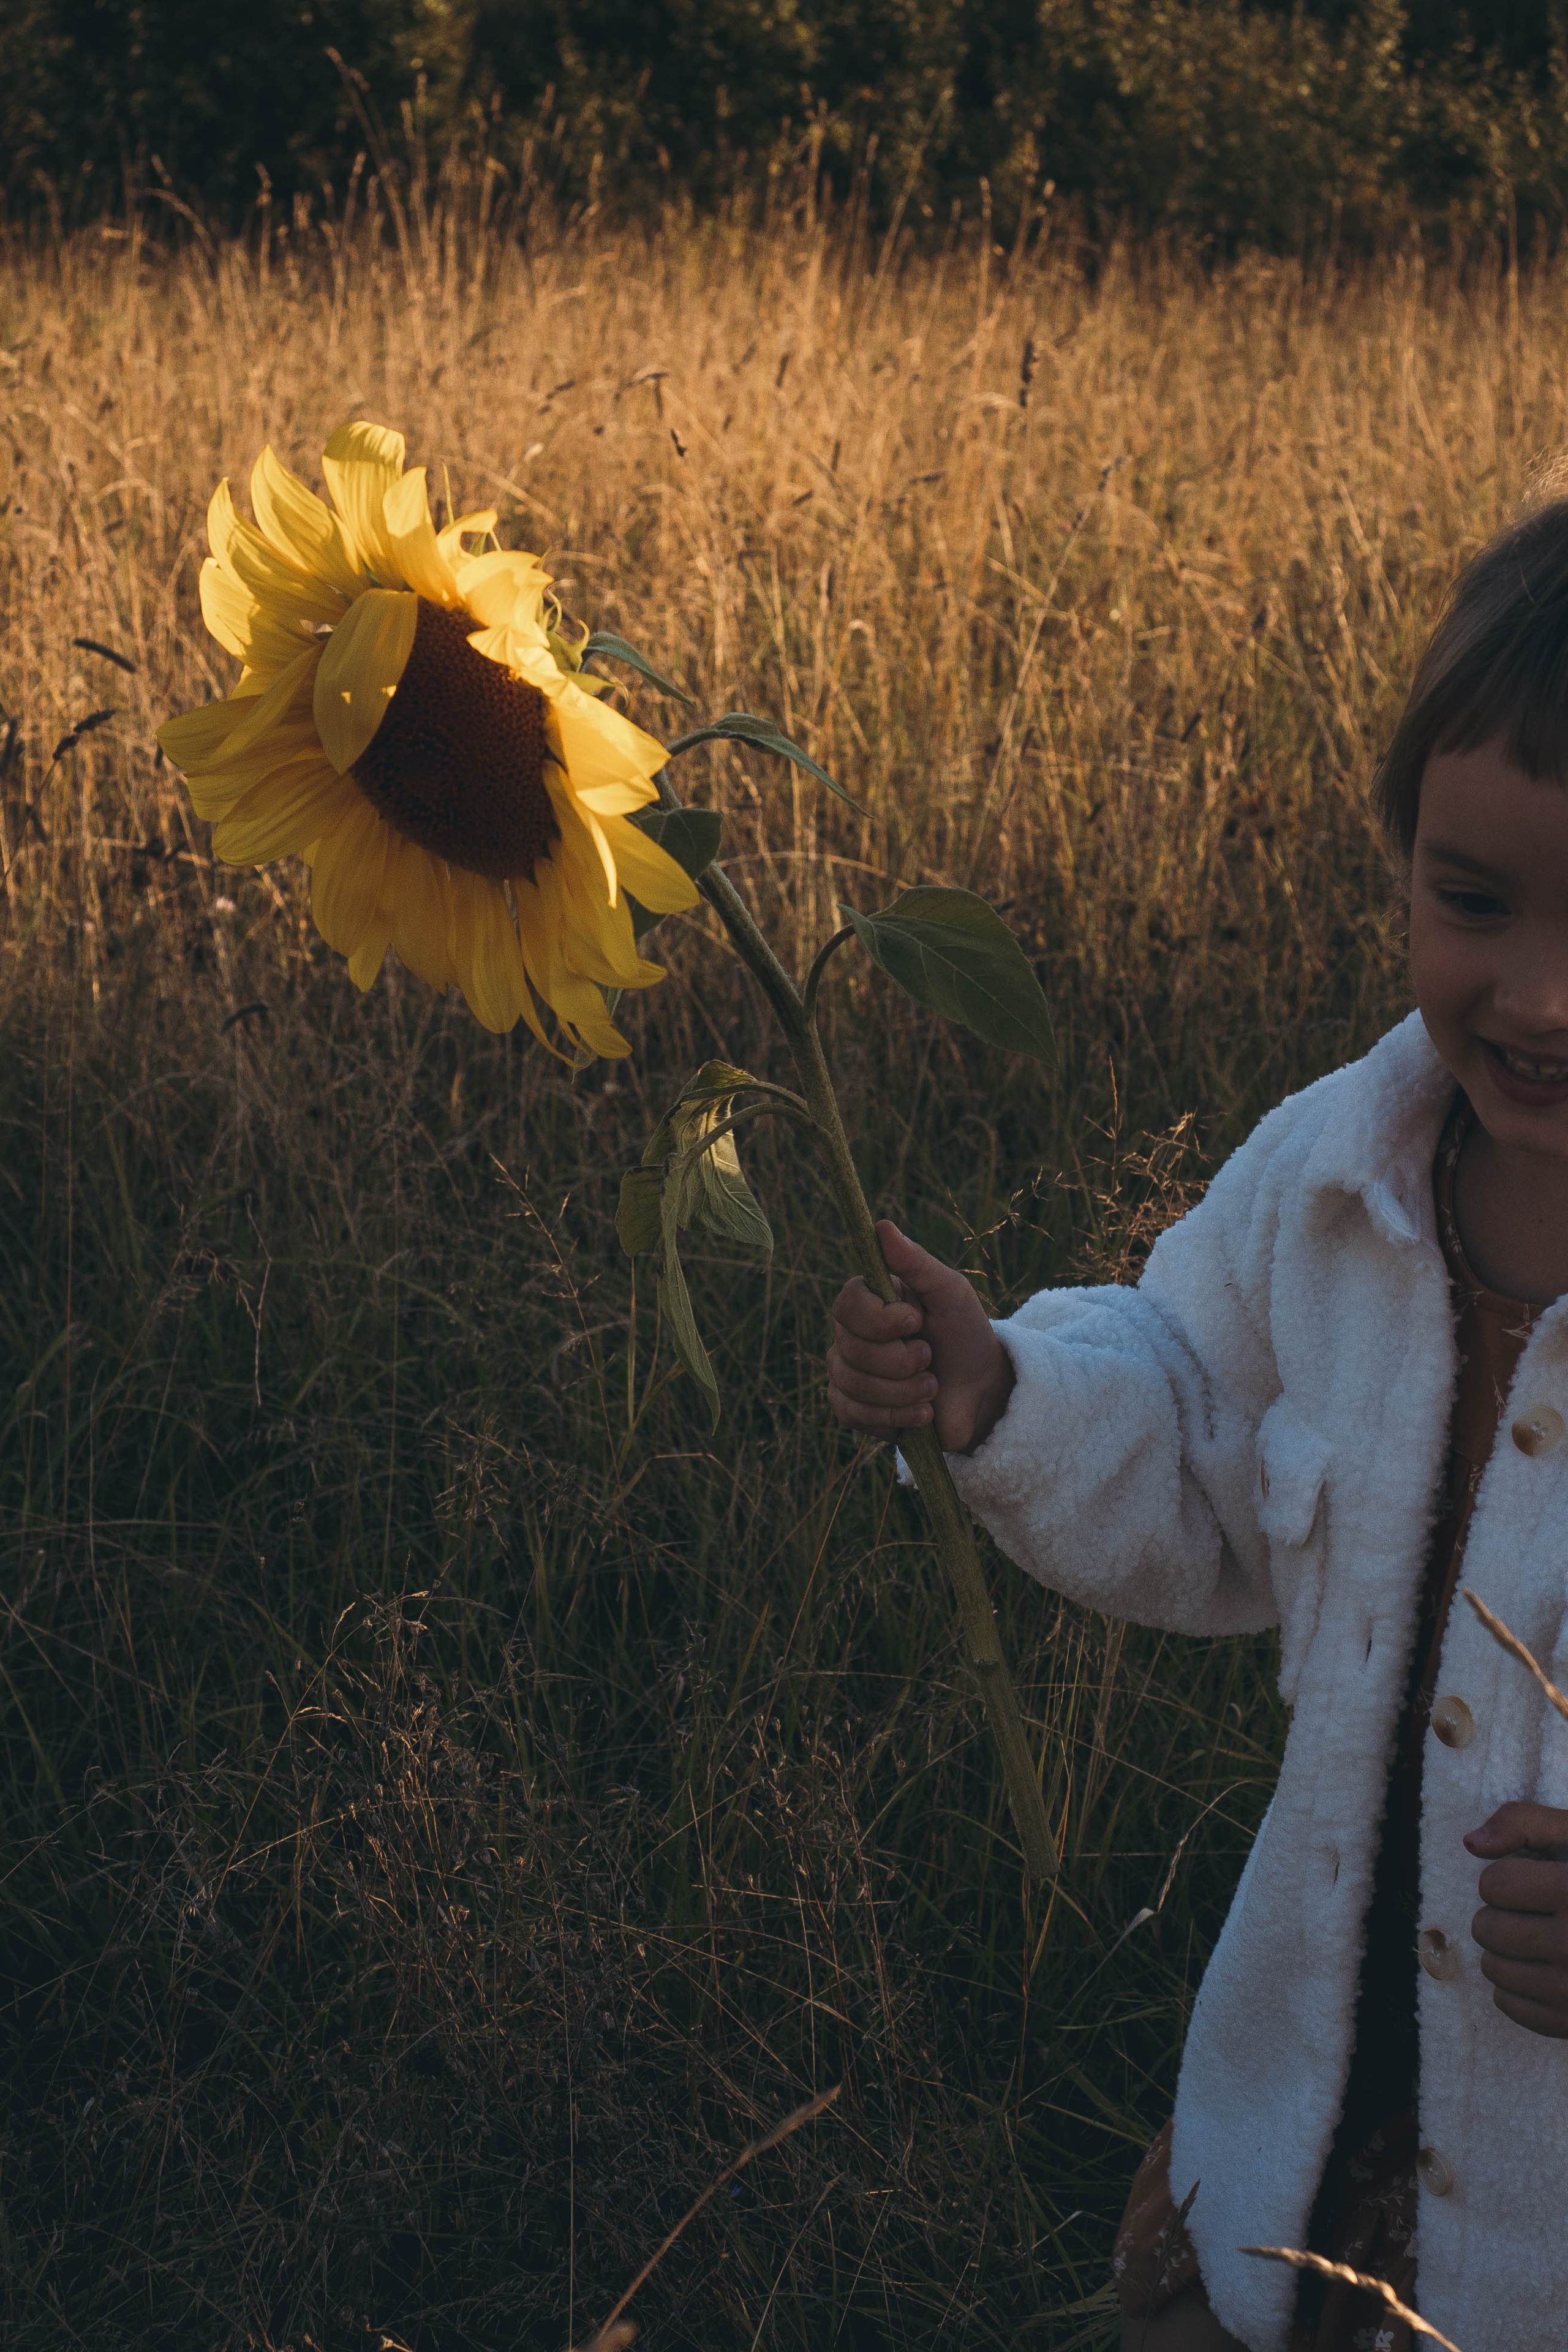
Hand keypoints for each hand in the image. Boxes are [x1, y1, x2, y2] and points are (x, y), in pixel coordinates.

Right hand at [826, 1220, 1013, 1453]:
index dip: (879, 1320)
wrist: (981, 1392)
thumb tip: (881, 1226)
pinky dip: (893, 1418)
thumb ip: (917, 1263)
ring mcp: (847, 1370)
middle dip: (901, 1361)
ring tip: (931, 1388)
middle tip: (930, 1358)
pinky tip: (919, 1414)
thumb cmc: (966, 1335)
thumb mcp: (951, 1294)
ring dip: (903, 1392)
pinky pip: (851, 1413)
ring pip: (852, 1384)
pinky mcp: (852, 1407)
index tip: (917, 1322)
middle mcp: (851, 1333)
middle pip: (849, 1348)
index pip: (846, 1304)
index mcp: (871, 1299)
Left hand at [1465, 1802, 1567, 2037]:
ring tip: (1545, 1940)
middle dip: (1505, 1914)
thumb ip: (1527, 1823)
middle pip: (1487, 1928)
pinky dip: (1519, 1987)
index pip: (1493, 1885)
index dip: (1510, 1877)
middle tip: (1540, 1913)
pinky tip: (1549, 1970)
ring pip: (1492, 1968)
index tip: (1537, 1882)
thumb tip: (1472, 1843)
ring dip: (1508, 1950)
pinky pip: (1508, 2004)